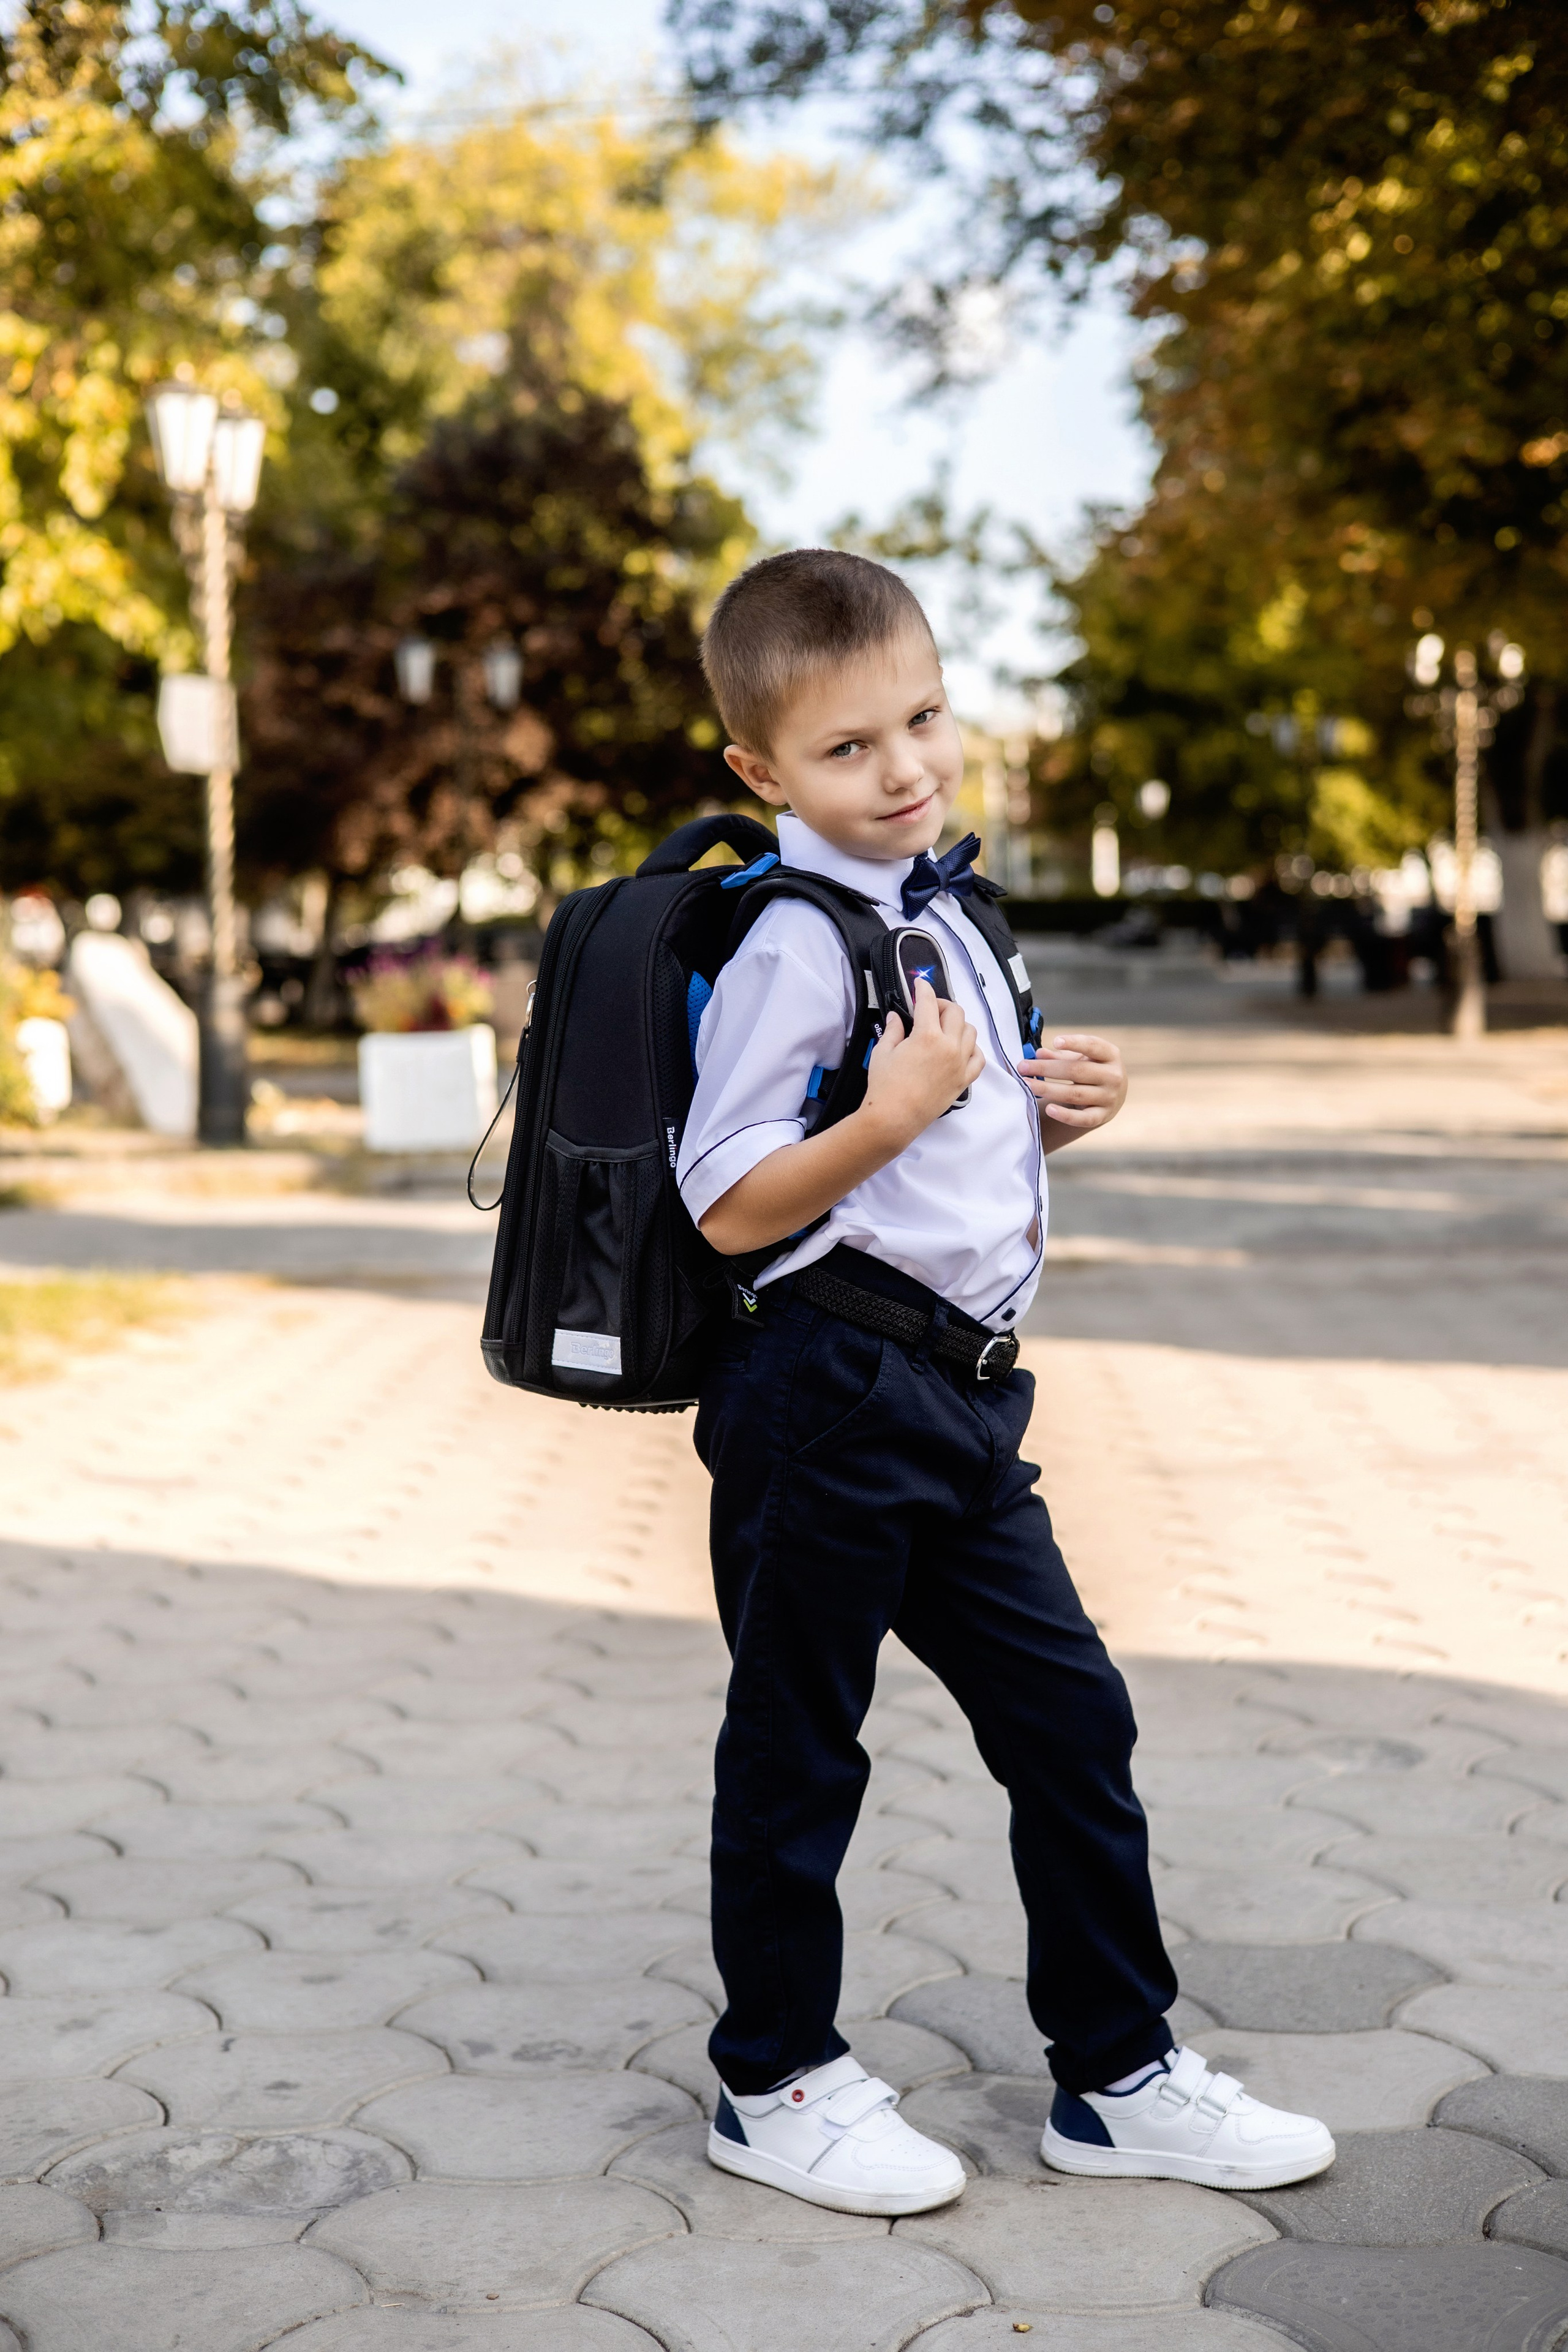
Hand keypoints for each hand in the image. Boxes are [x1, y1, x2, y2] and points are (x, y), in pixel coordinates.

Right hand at [863, 978, 984, 1143]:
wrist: (894, 1118)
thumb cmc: (885, 1087)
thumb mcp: (882, 1052)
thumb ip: (894, 1030)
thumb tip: (897, 1017)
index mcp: (927, 1036)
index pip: (928, 1001)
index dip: (923, 988)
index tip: (920, 984)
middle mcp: (949, 1047)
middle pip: (956, 1012)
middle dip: (942, 1005)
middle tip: (929, 1009)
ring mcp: (960, 1064)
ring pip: (970, 1031)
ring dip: (958, 1024)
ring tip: (944, 1028)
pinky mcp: (964, 1080)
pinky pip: (978, 1057)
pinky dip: (972, 1048)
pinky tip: (960, 1048)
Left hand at [1017, 1031, 1126, 1131]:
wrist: (1113, 1096)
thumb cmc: (1092, 1071)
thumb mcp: (1082, 1058)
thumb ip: (1061, 1055)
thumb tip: (1038, 1054)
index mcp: (1110, 1055)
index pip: (1093, 1046)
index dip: (1074, 1043)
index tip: (1055, 1041)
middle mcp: (1114, 1076)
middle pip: (1077, 1071)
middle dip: (1047, 1068)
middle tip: (1023, 1066)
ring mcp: (1110, 1098)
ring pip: (1075, 1094)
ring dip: (1048, 1089)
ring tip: (1027, 1085)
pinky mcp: (1102, 1116)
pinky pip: (1083, 1119)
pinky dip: (1065, 1115)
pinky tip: (1049, 1109)